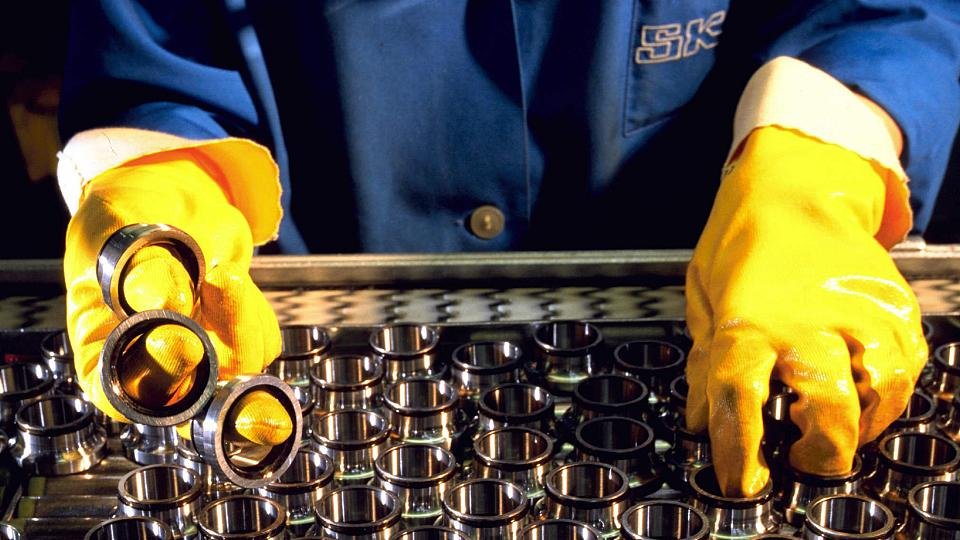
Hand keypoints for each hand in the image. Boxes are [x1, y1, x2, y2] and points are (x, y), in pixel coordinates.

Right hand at [65, 149, 289, 445]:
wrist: (169, 198)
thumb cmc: (126, 216)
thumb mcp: (117, 228)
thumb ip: (135, 265)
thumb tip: (161, 303)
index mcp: (100, 351)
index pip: (119, 394)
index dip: (154, 376)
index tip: (180, 337)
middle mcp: (149, 366)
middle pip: (193, 400)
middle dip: (224, 368)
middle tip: (231, 321)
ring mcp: (196, 357)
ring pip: (238, 368)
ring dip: (240, 319)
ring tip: (220, 272)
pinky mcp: (232, 341)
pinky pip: (261, 344)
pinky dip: (255, 312)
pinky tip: (230, 279)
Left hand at [684, 126, 926, 495]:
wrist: (798, 183)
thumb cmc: (741, 237)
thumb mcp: (703, 294)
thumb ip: (703, 360)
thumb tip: (698, 419)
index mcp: (746, 319)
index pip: (737, 397)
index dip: (737, 449)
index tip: (740, 481)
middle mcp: (807, 318)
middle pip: (829, 407)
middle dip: (820, 453)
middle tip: (801, 459)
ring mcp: (859, 311)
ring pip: (881, 394)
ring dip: (862, 428)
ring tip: (836, 428)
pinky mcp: (894, 307)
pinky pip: (907, 368)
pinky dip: (890, 396)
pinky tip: (863, 394)